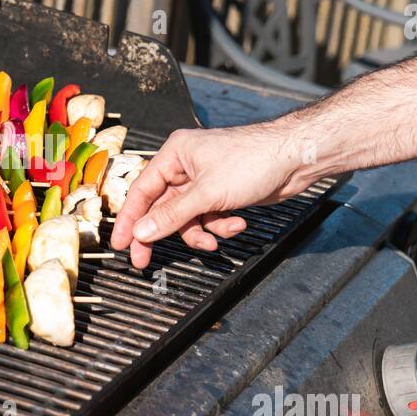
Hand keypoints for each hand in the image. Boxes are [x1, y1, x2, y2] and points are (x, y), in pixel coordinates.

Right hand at [110, 124, 304, 267]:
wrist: (295, 158)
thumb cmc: (254, 159)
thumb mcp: (207, 193)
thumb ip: (172, 216)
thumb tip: (143, 232)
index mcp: (175, 154)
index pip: (142, 191)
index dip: (130, 219)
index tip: (121, 244)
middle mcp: (186, 167)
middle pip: (162, 208)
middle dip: (163, 233)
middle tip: (145, 260)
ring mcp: (205, 181)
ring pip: (187, 218)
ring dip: (200, 232)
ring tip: (214, 240)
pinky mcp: (222, 193)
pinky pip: (208, 217)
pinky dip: (220, 225)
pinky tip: (236, 223)